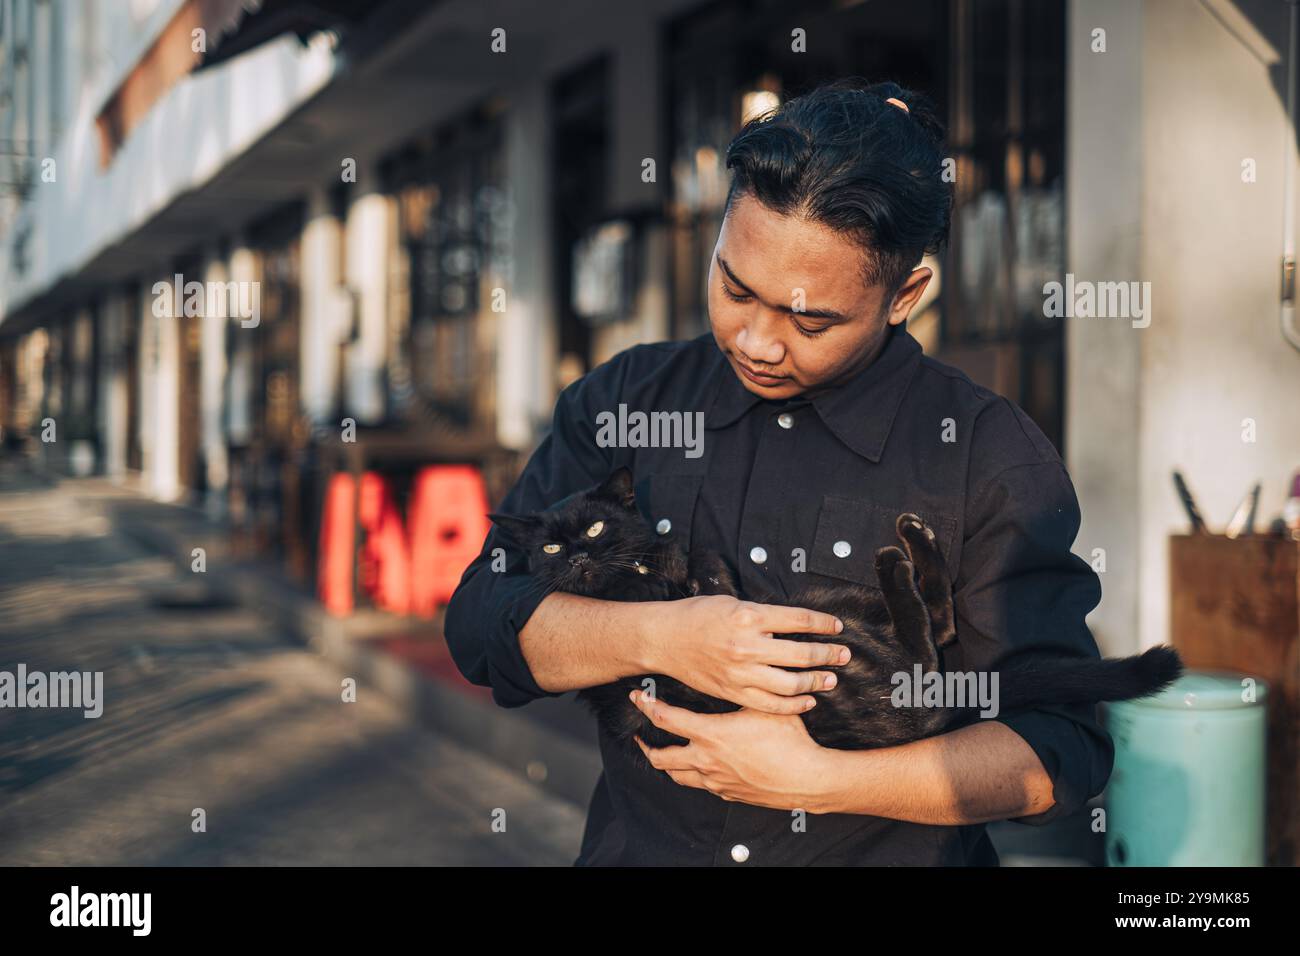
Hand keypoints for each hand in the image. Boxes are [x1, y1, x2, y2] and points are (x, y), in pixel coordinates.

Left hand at [629, 689, 837, 811]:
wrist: (807, 779)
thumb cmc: (789, 741)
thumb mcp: (765, 707)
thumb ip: (748, 689)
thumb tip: (745, 664)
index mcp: (711, 735)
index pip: (665, 719)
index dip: (646, 706)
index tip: (636, 697)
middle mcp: (706, 760)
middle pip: (660, 756)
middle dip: (645, 744)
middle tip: (640, 735)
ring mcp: (716, 780)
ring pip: (677, 776)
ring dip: (666, 763)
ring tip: (663, 752)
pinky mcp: (728, 794)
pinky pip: (701, 785)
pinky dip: (692, 775)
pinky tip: (699, 765)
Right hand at [641, 595, 849, 713]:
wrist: (663, 639)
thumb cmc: (696, 616)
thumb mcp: (732, 603)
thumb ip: (763, 616)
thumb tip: (794, 624)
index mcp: (749, 616)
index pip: (799, 620)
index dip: (823, 624)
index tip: (837, 626)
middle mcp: (747, 645)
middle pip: (801, 654)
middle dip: (828, 654)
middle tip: (843, 655)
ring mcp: (740, 672)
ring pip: (790, 683)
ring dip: (816, 681)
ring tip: (830, 679)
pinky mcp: (732, 692)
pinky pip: (770, 704)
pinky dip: (793, 704)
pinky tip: (807, 700)